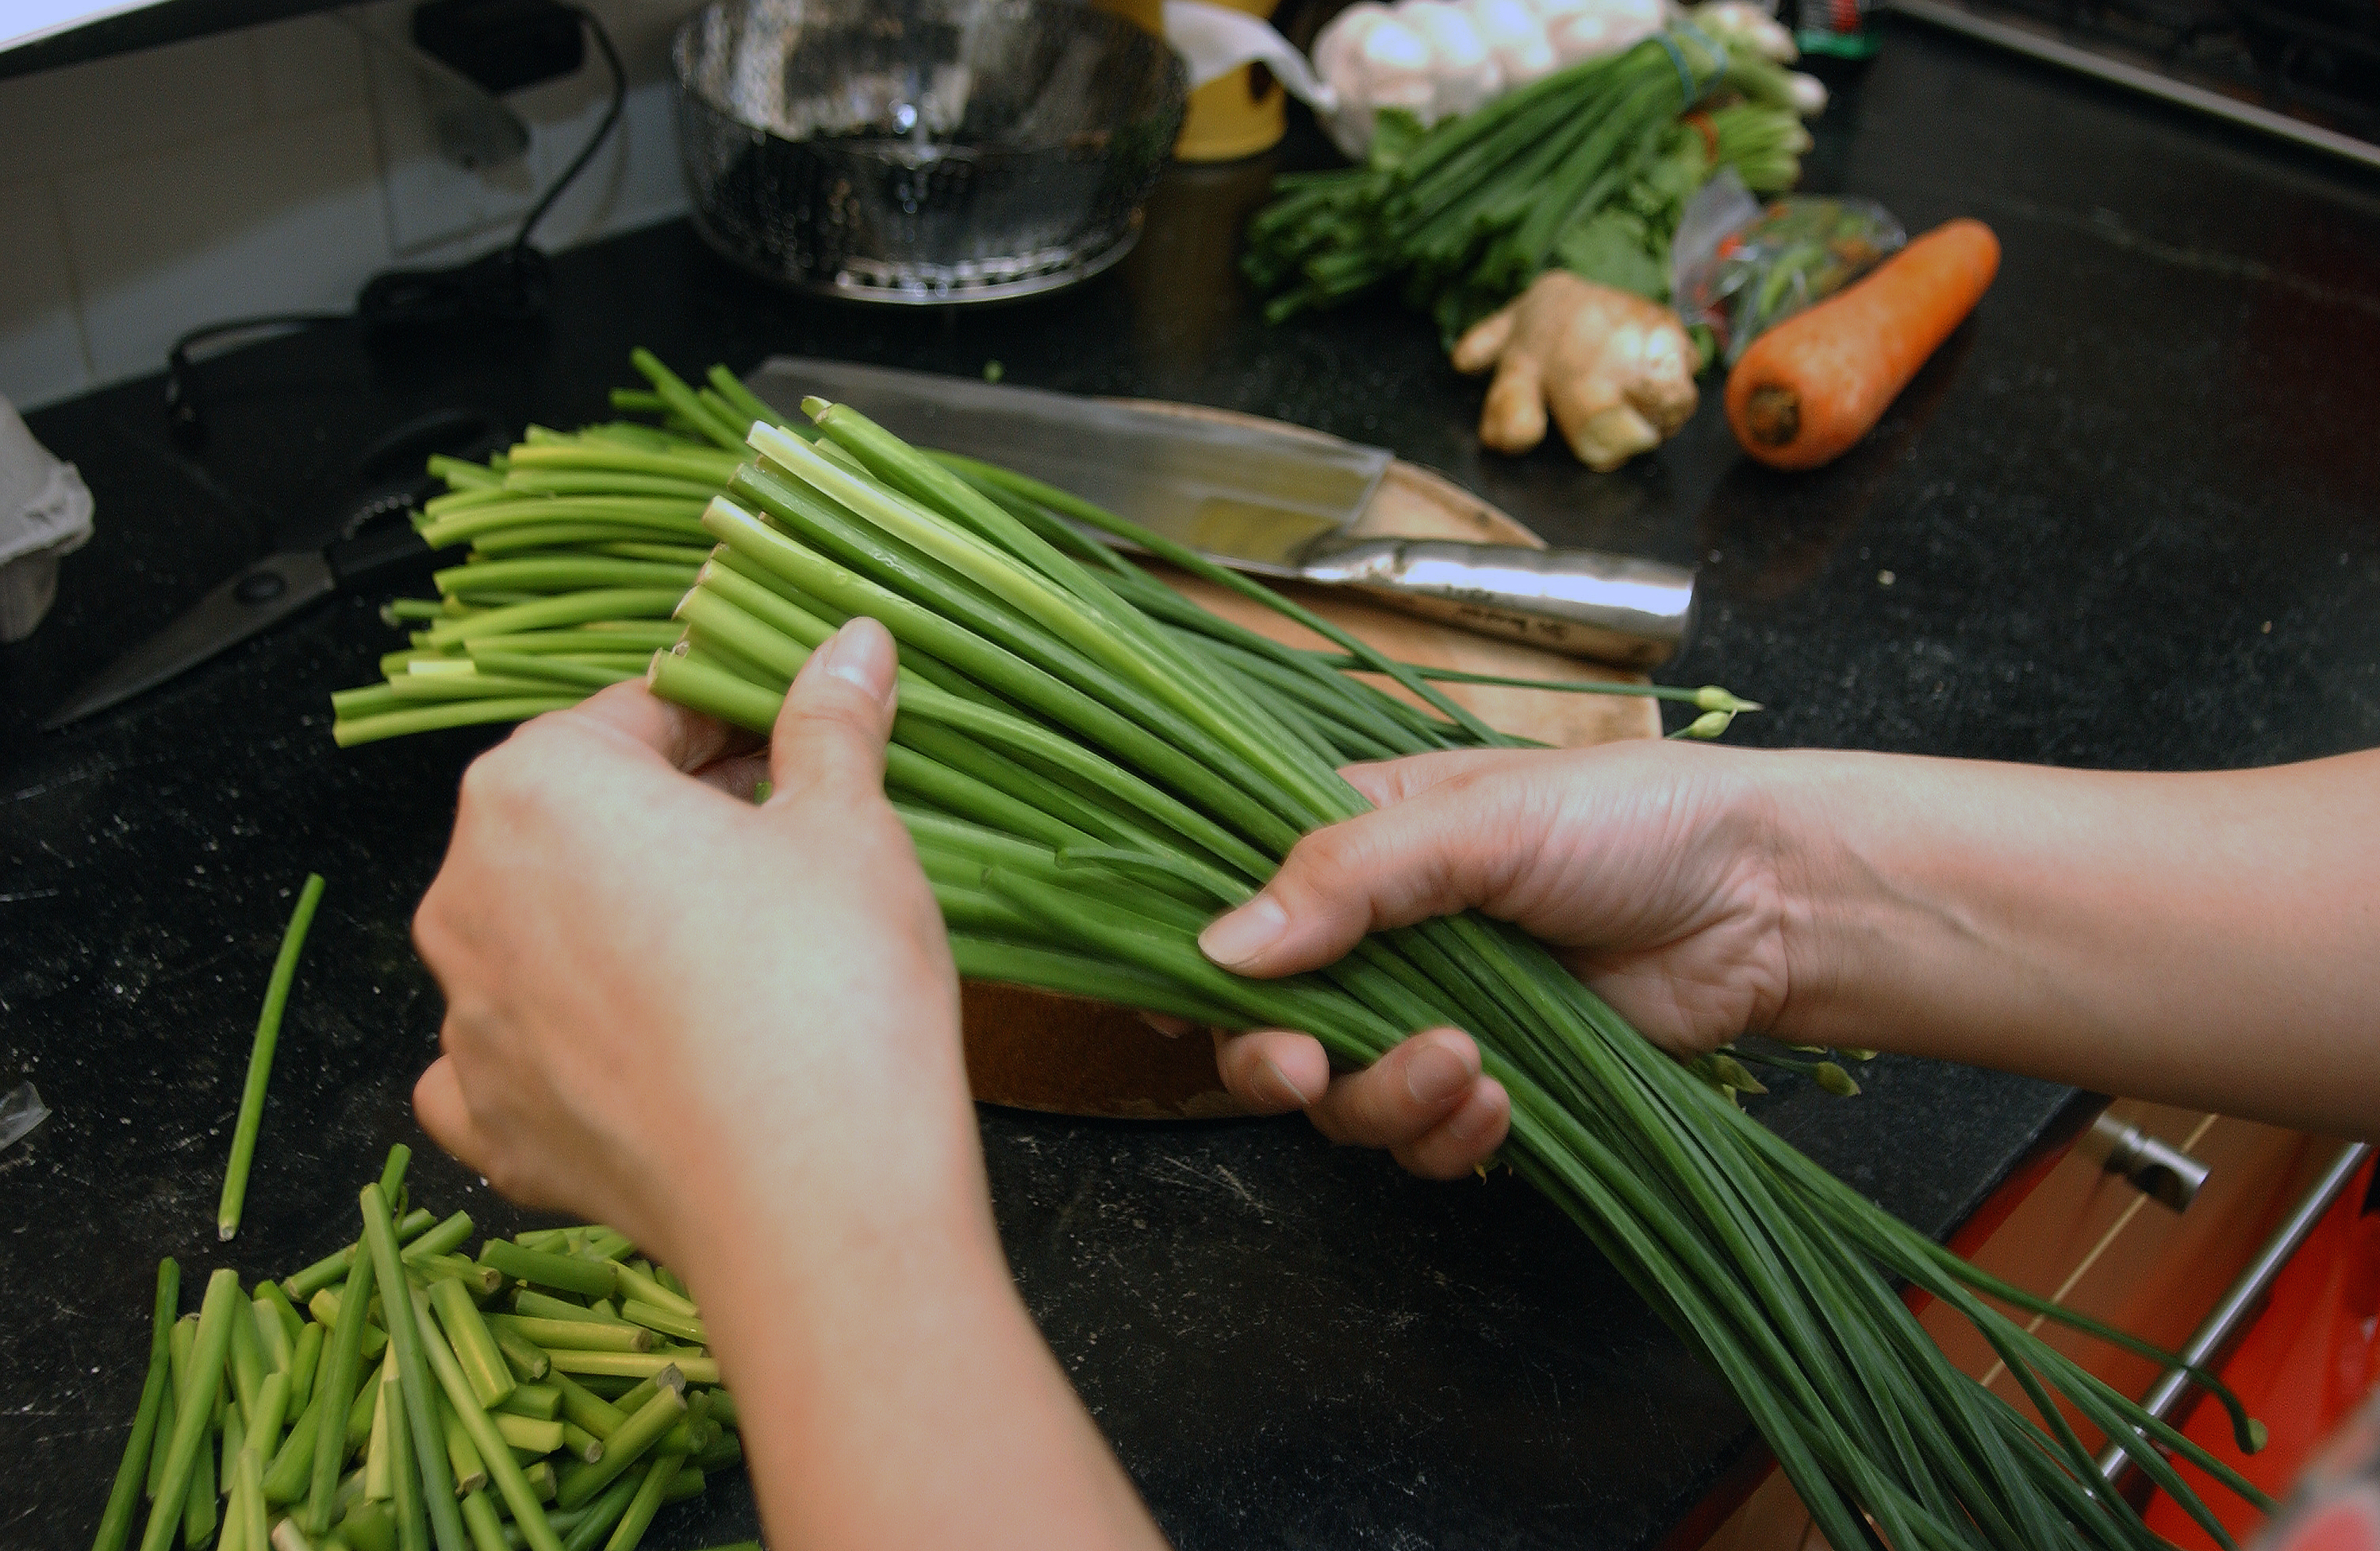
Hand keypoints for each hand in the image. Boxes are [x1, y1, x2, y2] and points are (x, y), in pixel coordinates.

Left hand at [411, 619, 977, 1275]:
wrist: (814, 1203)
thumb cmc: (829, 984)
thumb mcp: (849, 826)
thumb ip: (830, 724)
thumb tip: (854, 641)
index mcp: (537, 788)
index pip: (638, 715)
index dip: (729, 727)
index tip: (793, 753)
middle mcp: (465, 895)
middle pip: (575, 823)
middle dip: (669, 825)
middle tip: (786, 851)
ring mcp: (467, 1022)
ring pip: (540, 938)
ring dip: (618, 931)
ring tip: (738, 963)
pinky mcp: (495, 1129)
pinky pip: (510, 1061)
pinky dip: (566, 1048)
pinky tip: (644, 1056)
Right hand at [1204, 739, 1793, 1176]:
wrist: (1766, 900)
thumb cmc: (1630, 821)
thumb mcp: (1479, 821)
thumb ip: (1347, 878)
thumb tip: (1221, 948)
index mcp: (1353, 843)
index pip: (1233, 905)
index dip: (1197, 964)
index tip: (1189, 1007)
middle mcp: (1375, 936)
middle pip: (1265, 1024)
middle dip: (1273, 1058)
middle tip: (1302, 1068)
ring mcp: (1428, 1012)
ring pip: (1341, 1096)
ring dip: (1384, 1097)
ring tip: (1467, 1065)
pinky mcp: (1491, 1081)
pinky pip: (1426, 1139)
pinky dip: (1451, 1135)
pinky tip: (1505, 1099)